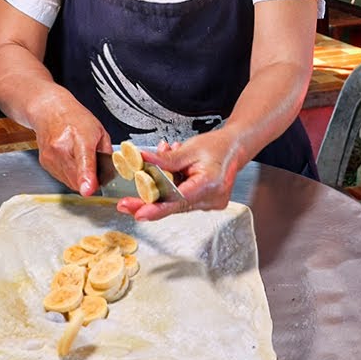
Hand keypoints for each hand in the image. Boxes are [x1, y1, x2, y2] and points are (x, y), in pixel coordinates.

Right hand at [31, 96, 111, 196]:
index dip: (87, 177)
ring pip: (70, 182)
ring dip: (78, 178)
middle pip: (78, 179)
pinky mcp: (45, 163)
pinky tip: (69, 159)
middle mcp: (61, 148)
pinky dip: (69, 174)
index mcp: (80, 138)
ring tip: (78, 157)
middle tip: (92, 166)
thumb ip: (106, 154)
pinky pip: (62, 178)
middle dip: (89, 181)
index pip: (84, 161)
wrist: (50, 111)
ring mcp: (50, 157)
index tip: (88, 190)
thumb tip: (110, 174)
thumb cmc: (75, 118)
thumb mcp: (99, 131)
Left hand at [115, 131, 244, 220]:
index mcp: (210, 184)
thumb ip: (166, 159)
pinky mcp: (204, 203)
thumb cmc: (218, 146)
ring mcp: (209, 204)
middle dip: (149, 202)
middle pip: (174, 206)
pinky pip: (181, 199)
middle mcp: (211, 199)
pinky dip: (170, 188)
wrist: (235, 148)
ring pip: (175, 203)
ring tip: (151, 168)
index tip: (139, 213)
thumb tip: (142, 161)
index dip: (157, 208)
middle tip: (125, 205)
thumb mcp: (190, 148)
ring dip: (160, 189)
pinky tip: (164, 174)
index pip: (179, 200)